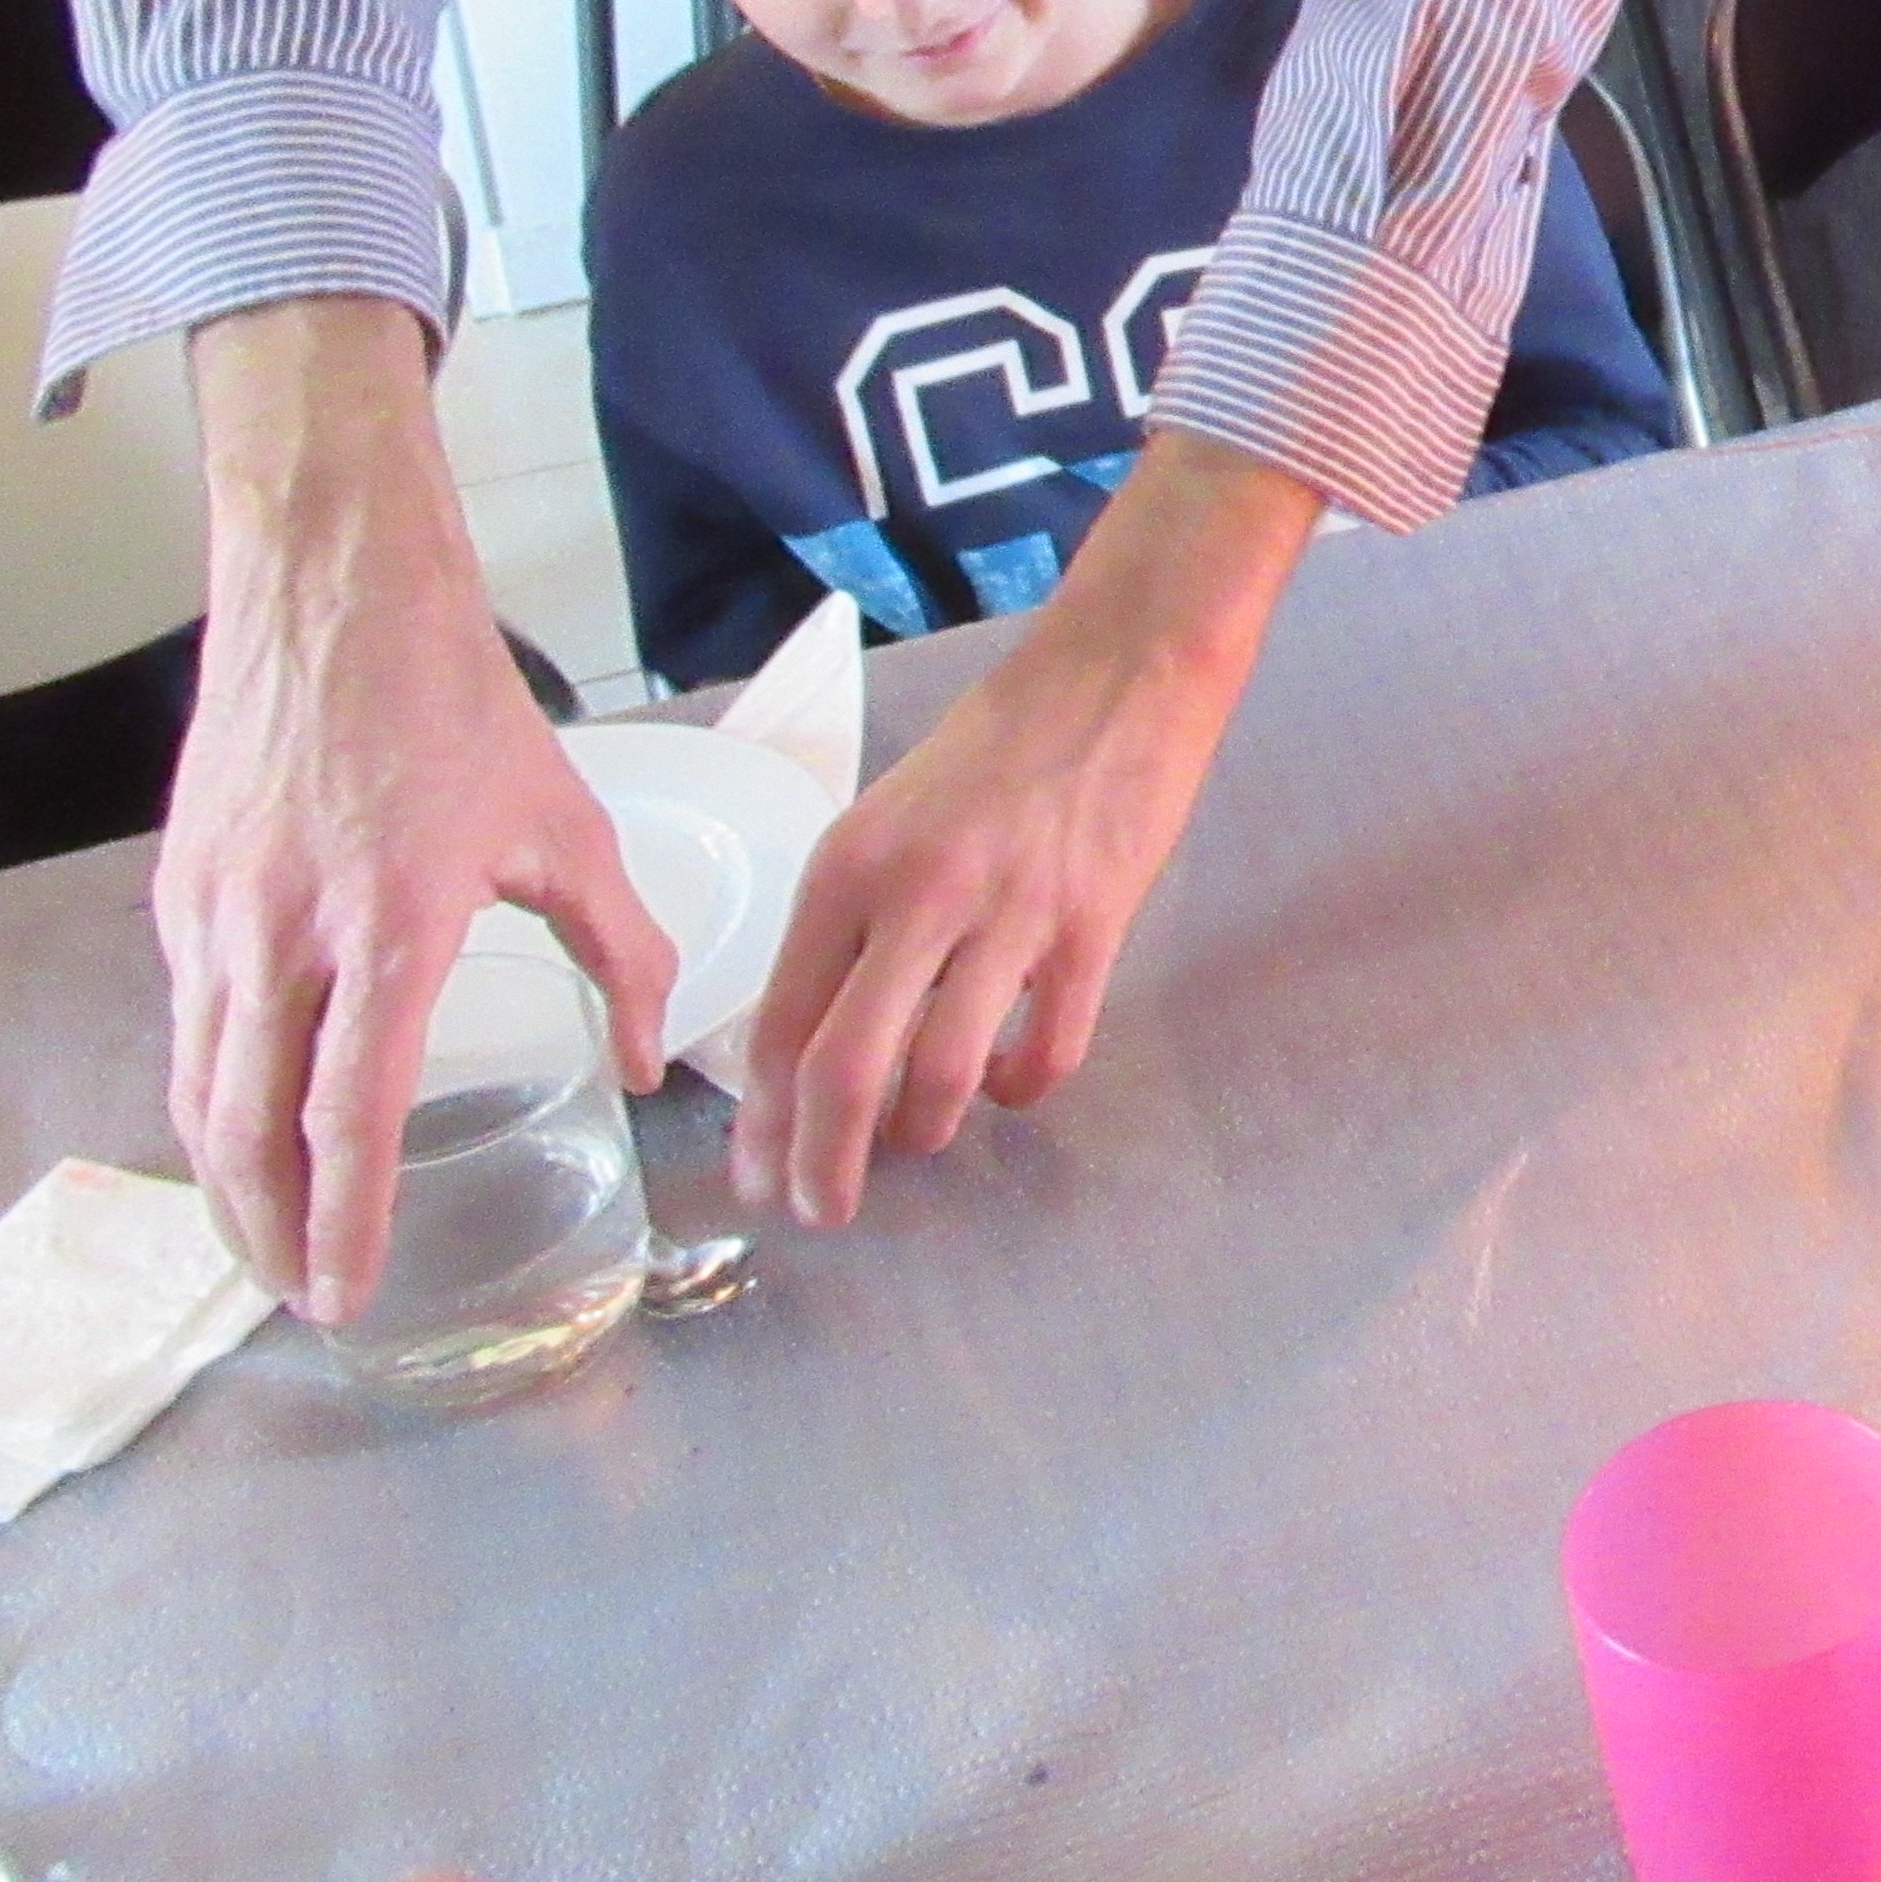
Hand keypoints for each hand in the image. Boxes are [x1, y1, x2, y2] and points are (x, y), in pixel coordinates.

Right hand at [169, 302, 677, 1319]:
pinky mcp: (179, 892)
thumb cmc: (460, 707)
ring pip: (199, 1090)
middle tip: (303, 1300)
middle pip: (248, 1131)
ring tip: (268, 1245)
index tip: (349, 1292)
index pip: (350, 1111)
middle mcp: (284, 934)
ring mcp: (216, 915)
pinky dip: (205, 1103)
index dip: (347, 1215)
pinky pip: (185, 1027)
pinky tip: (241, 1135)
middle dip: (269, 1233)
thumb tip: (653, 1061)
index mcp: (390, 925)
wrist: (334, 592)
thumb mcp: (567, 826)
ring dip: (226, 1184)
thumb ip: (624, 950)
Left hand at [726, 430, 1311, 1227]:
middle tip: (827, 1210)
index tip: (764, 1181)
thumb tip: (821, 1041)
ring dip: (926, 1130)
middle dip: (826, 1164)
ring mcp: (1006, 914)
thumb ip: (853, 924)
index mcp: (846, 868)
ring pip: (941, 1075)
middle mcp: (913, 895)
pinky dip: (1023, 1088)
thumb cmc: (995, 747)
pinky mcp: (1091, 926)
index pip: (783, 1025)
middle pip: (844, 1071)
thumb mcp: (889, 821)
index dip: (766, 1125)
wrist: (1116, 671)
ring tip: (926, 1135)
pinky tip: (1016, 1079)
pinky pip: (1047, 1050)